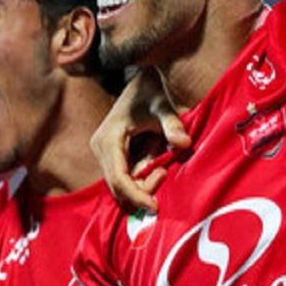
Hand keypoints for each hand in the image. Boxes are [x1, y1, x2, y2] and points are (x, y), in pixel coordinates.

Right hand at [90, 68, 188, 211]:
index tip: (156, 206)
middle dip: (141, 191)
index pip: (118, 178)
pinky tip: (156, 165)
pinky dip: (140, 177)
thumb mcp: (163, 105)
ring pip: (120, 184)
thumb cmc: (151, 90)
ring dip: (142, 184)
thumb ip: (172, 124)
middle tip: (165, 174)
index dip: (136, 195)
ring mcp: (104, 152)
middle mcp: (101, 147)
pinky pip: (124, 176)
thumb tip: (184, 143)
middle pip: (117, 186)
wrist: (142, 78)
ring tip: (162, 167)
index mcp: (109, 138)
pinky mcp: (112, 154)